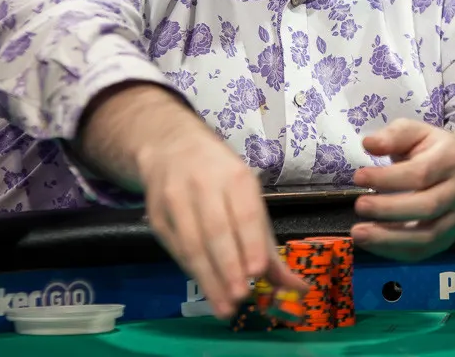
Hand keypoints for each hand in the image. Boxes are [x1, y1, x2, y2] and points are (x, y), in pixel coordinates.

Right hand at [138, 128, 306, 318]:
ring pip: (192, 243)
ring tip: (224, 308)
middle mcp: (204, 184)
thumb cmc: (221, 177)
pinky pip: (175, 248)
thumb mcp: (248, 198)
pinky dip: (191, 271)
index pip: (245, 212)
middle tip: (240, 296)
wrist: (171, 147)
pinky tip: (206, 288)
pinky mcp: (155, 215)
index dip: (250, 242)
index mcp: (235, 176)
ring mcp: (175, 198)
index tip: (257, 271)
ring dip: (209, 278)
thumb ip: (267, 244)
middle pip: (216, 230)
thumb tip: (298, 287)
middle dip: (228, 266)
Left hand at [350, 119, 454, 259]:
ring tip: (359, 233)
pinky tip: (373, 244)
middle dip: (389, 209)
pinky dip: (396, 252)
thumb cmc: (434, 151)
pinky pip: (424, 251)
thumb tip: (369, 143)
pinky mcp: (449, 238)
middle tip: (359, 206)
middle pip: (427, 206)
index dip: (388, 178)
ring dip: (390, 239)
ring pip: (428, 236)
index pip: (420, 173)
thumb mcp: (417, 133)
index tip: (358, 176)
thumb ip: (393, 135)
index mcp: (449, 160)